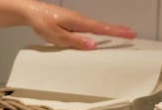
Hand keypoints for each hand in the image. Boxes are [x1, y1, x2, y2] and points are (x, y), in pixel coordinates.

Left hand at [21, 2, 135, 49]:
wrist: (30, 11)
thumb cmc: (41, 21)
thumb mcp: (57, 35)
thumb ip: (75, 41)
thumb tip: (93, 46)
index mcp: (78, 22)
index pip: (102, 29)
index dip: (117, 32)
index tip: (130, 34)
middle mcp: (79, 20)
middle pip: (102, 26)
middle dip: (117, 30)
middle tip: (131, 33)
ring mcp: (75, 21)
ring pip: (96, 26)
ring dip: (109, 29)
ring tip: (120, 33)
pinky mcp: (70, 22)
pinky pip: (88, 28)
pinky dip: (98, 30)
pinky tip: (99, 34)